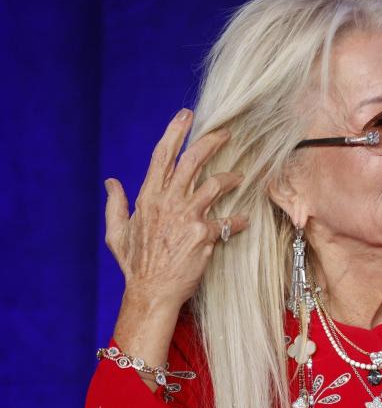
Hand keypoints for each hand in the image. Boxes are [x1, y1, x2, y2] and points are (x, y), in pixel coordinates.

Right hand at [104, 108, 246, 309]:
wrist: (152, 292)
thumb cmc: (136, 264)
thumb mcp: (117, 232)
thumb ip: (115, 204)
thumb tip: (111, 182)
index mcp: (148, 197)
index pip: (162, 156)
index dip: (175, 132)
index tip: (187, 115)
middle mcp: (168, 202)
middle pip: (192, 161)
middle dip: (211, 142)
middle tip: (226, 133)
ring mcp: (187, 217)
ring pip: (214, 185)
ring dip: (230, 177)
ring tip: (240, 176)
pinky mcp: (204, 235)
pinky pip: (228, 221)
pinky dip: (238, 220)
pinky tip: (244, 220)